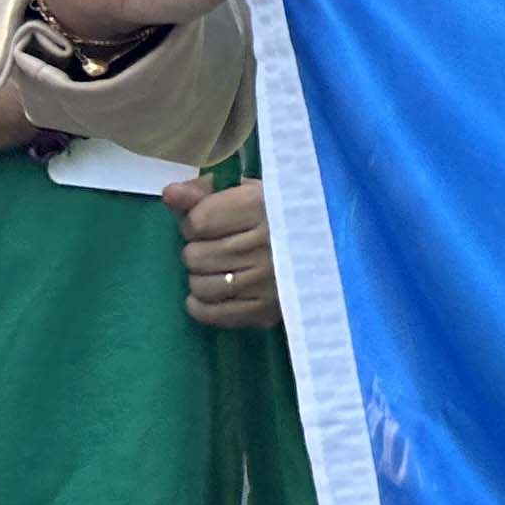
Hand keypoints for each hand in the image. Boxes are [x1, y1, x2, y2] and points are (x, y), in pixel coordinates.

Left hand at [167, 176, 277, 329]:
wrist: (335, 250)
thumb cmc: (286, 215)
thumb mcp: (250, 192)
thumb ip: (205, 191)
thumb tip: (169, 194)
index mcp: (262, 207)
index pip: (198, 222)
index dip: (195, 223)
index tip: (210, 224)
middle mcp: (265, 245)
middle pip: (195, 256)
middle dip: (198, 251)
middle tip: (217, 248)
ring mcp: (267, 282)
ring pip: (200, 286)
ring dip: (200, 277)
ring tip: (217, 270)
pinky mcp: (267, 310)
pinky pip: (213, 313)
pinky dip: (201, 306)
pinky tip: (210, 294)